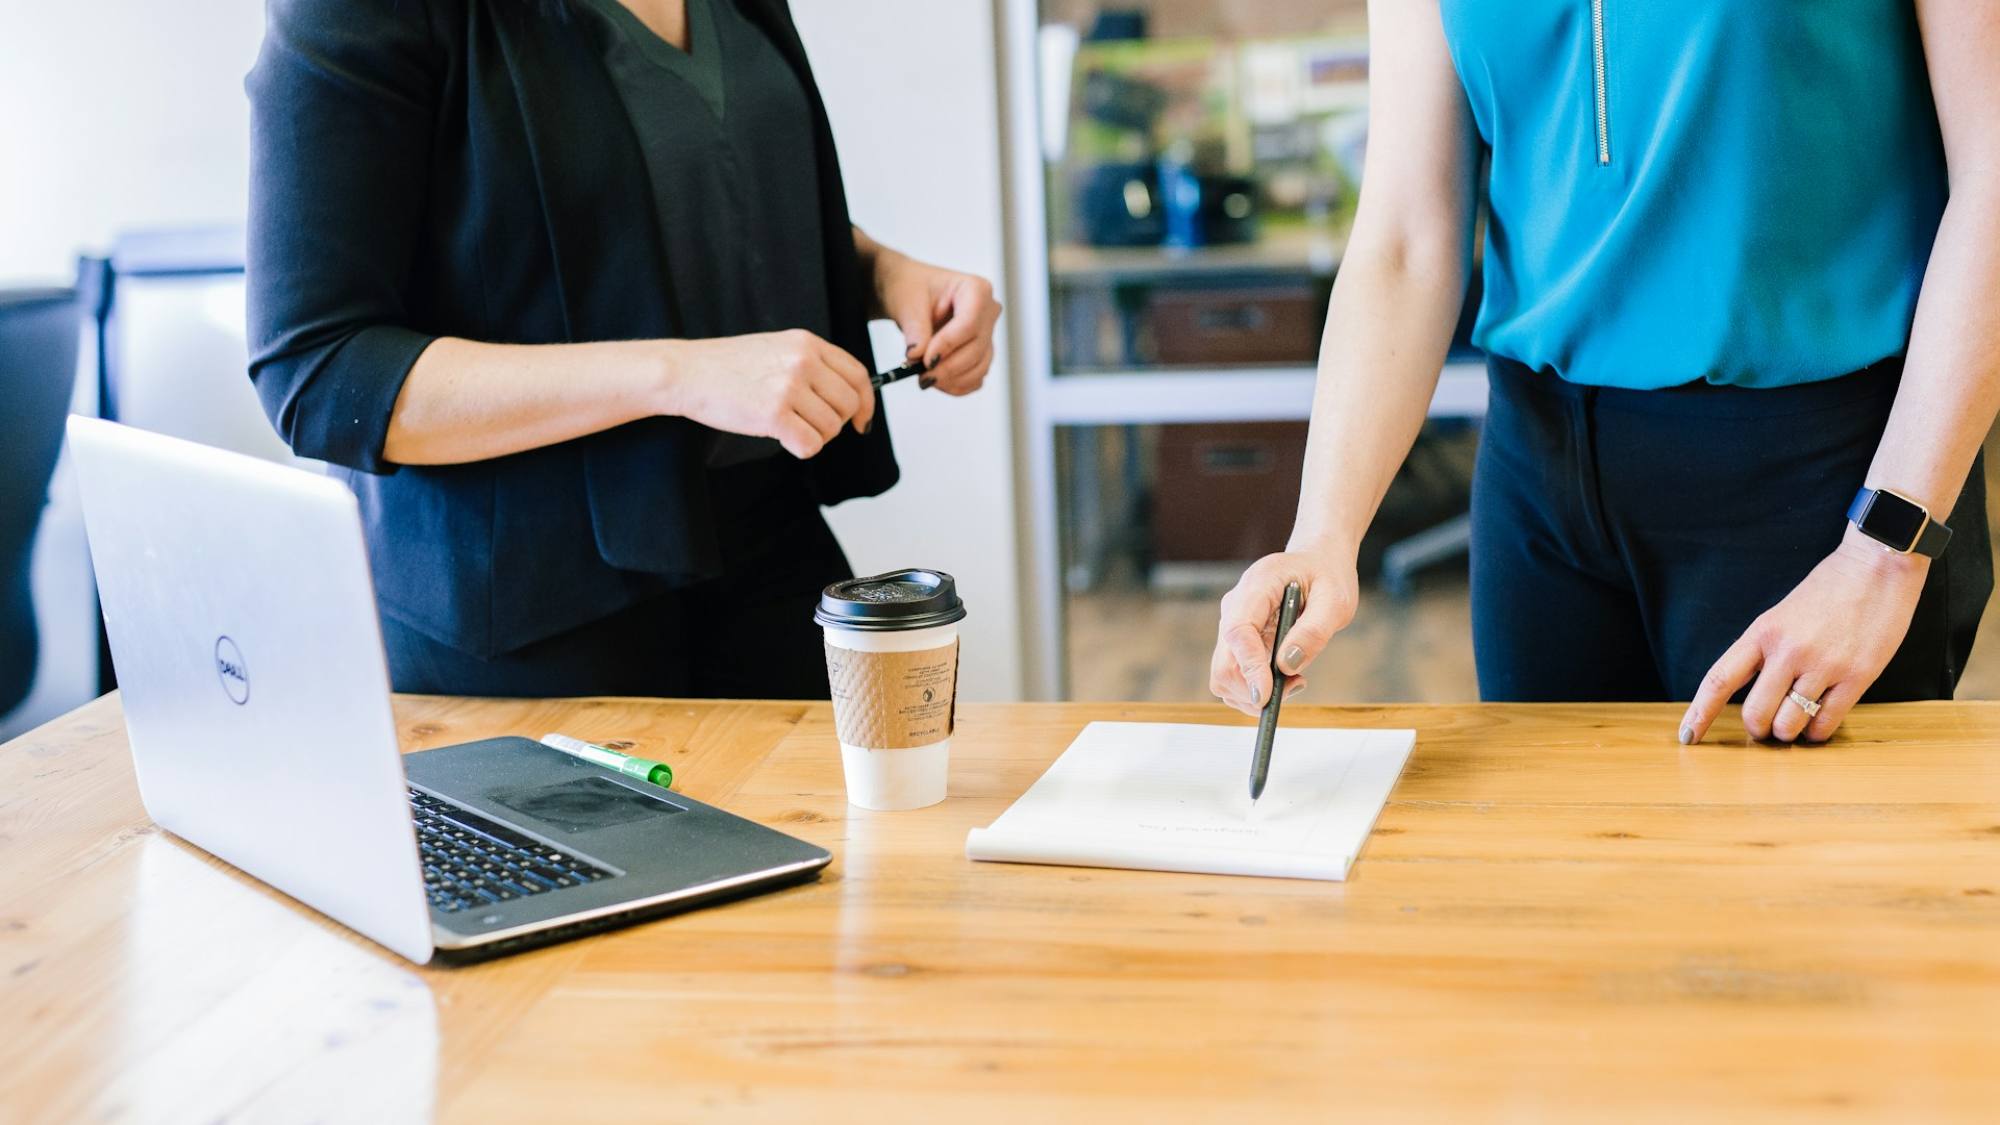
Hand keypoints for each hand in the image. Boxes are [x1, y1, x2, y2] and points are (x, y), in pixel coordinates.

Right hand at [661, 329, 873, 459]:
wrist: (687, 372)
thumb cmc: (727, 365)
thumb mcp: (777, 348)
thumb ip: (811, 364)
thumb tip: (847, 397)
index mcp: (807, 343)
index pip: (858, 374)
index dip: (866, 402)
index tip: (861, 419)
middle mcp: (803, 362)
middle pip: (848, 405)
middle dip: (835, 423)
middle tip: (810, 426)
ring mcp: (789, 387)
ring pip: (830, 428)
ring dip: (814, 436)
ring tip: (788, 427)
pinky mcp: (774, 415)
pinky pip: (810, 444)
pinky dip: (800, 448)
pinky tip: (782, 438)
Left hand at [871, 248, 1001, 395]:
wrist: (910, 295)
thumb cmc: (911, 288)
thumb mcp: (907, 303)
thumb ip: (915, 329)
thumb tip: (917, 356)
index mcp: (976, 289)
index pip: (969, 323)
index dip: (948, 345)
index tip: (925, 360)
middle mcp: (988, 311)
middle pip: (976, 348)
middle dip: (948, 367)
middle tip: (921, 376)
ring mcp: (987, 334)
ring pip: (979, 366)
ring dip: (952, 379)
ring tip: (924, 378)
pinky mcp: (981, 354)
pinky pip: (976, 377)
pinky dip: (957, 385)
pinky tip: (937, 382)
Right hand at [1209, 546, 1359, 716]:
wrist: (1316, 562)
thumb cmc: (1327, 576)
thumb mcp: (1335, 600)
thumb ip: (1313, 631)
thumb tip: (1287, 666)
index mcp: (1257, 586)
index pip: (1238, 631)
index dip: (1249, 667)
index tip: (1266, 695)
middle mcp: (1235, 607)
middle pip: (1224, 663)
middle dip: (1254, 689)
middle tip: (1297, 685)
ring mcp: (1232, 625)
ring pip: (1225, 677)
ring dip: (1257, 692)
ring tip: (1295, 678)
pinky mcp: (1237, 642)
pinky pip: (1235, 677)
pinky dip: (1257, 689)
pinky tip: (1285, 676)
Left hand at [1680, 528, 1928, 743]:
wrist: (1877, 567)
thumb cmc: (1826, 591)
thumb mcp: (1780, 616)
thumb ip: (1763, 651)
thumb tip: (1748, 693)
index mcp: (1762, 632)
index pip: (1719, 680)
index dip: (1700, 713)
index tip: (1687, 736)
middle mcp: (1787, 650)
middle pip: (1755, 713)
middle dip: (1758, 730)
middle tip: (1766, 728)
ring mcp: (1823, 664)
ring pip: (1790, 724)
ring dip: (1789, 733)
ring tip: (1795, 725)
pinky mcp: (1857, 676)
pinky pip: (1826, 722)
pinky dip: (1817, 732)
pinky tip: (1817, 724)